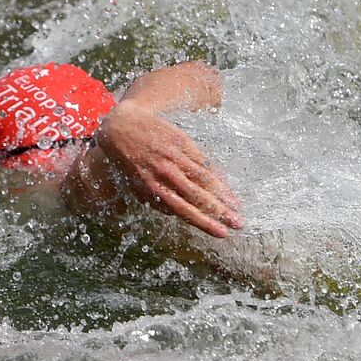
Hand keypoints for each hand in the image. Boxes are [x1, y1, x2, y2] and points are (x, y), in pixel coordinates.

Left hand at [96, 100, 243, 237]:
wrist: (122, 126)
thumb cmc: (127, 160)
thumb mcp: (135, 186)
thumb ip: (156, 201)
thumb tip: (178, 214)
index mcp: (153, 188)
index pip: (184, 210)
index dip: (205, 222)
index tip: (222, 233)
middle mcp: (166, 174)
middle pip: (200, 197)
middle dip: (221, 212)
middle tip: (239, 223)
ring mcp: (175, 157)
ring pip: (205, 179)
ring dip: (223, 194)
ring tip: (237, 206)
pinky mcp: (181, 142)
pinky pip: (202, 160)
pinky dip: (215, 173)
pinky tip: (225, 183)